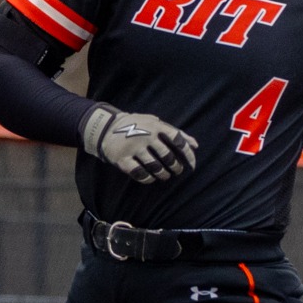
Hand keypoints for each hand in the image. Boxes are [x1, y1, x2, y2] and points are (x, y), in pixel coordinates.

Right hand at [80, 104, 196, 183]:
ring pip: (155, 167)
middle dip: (175, 167)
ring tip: (164, 175)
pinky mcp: (123, 158)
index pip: (178, 139)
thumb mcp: (155, 123)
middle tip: (176, 171)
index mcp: (155, 125)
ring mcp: (133, 147)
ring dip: (163, 174)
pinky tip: (150, 178)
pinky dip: (148, 179)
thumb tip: (195, 145)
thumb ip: (175, 132)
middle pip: (168, 157)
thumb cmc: (137, 125)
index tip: (192, 166)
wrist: (106, 127)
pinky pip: (139, 173)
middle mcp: (145, 135)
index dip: (188, 154)